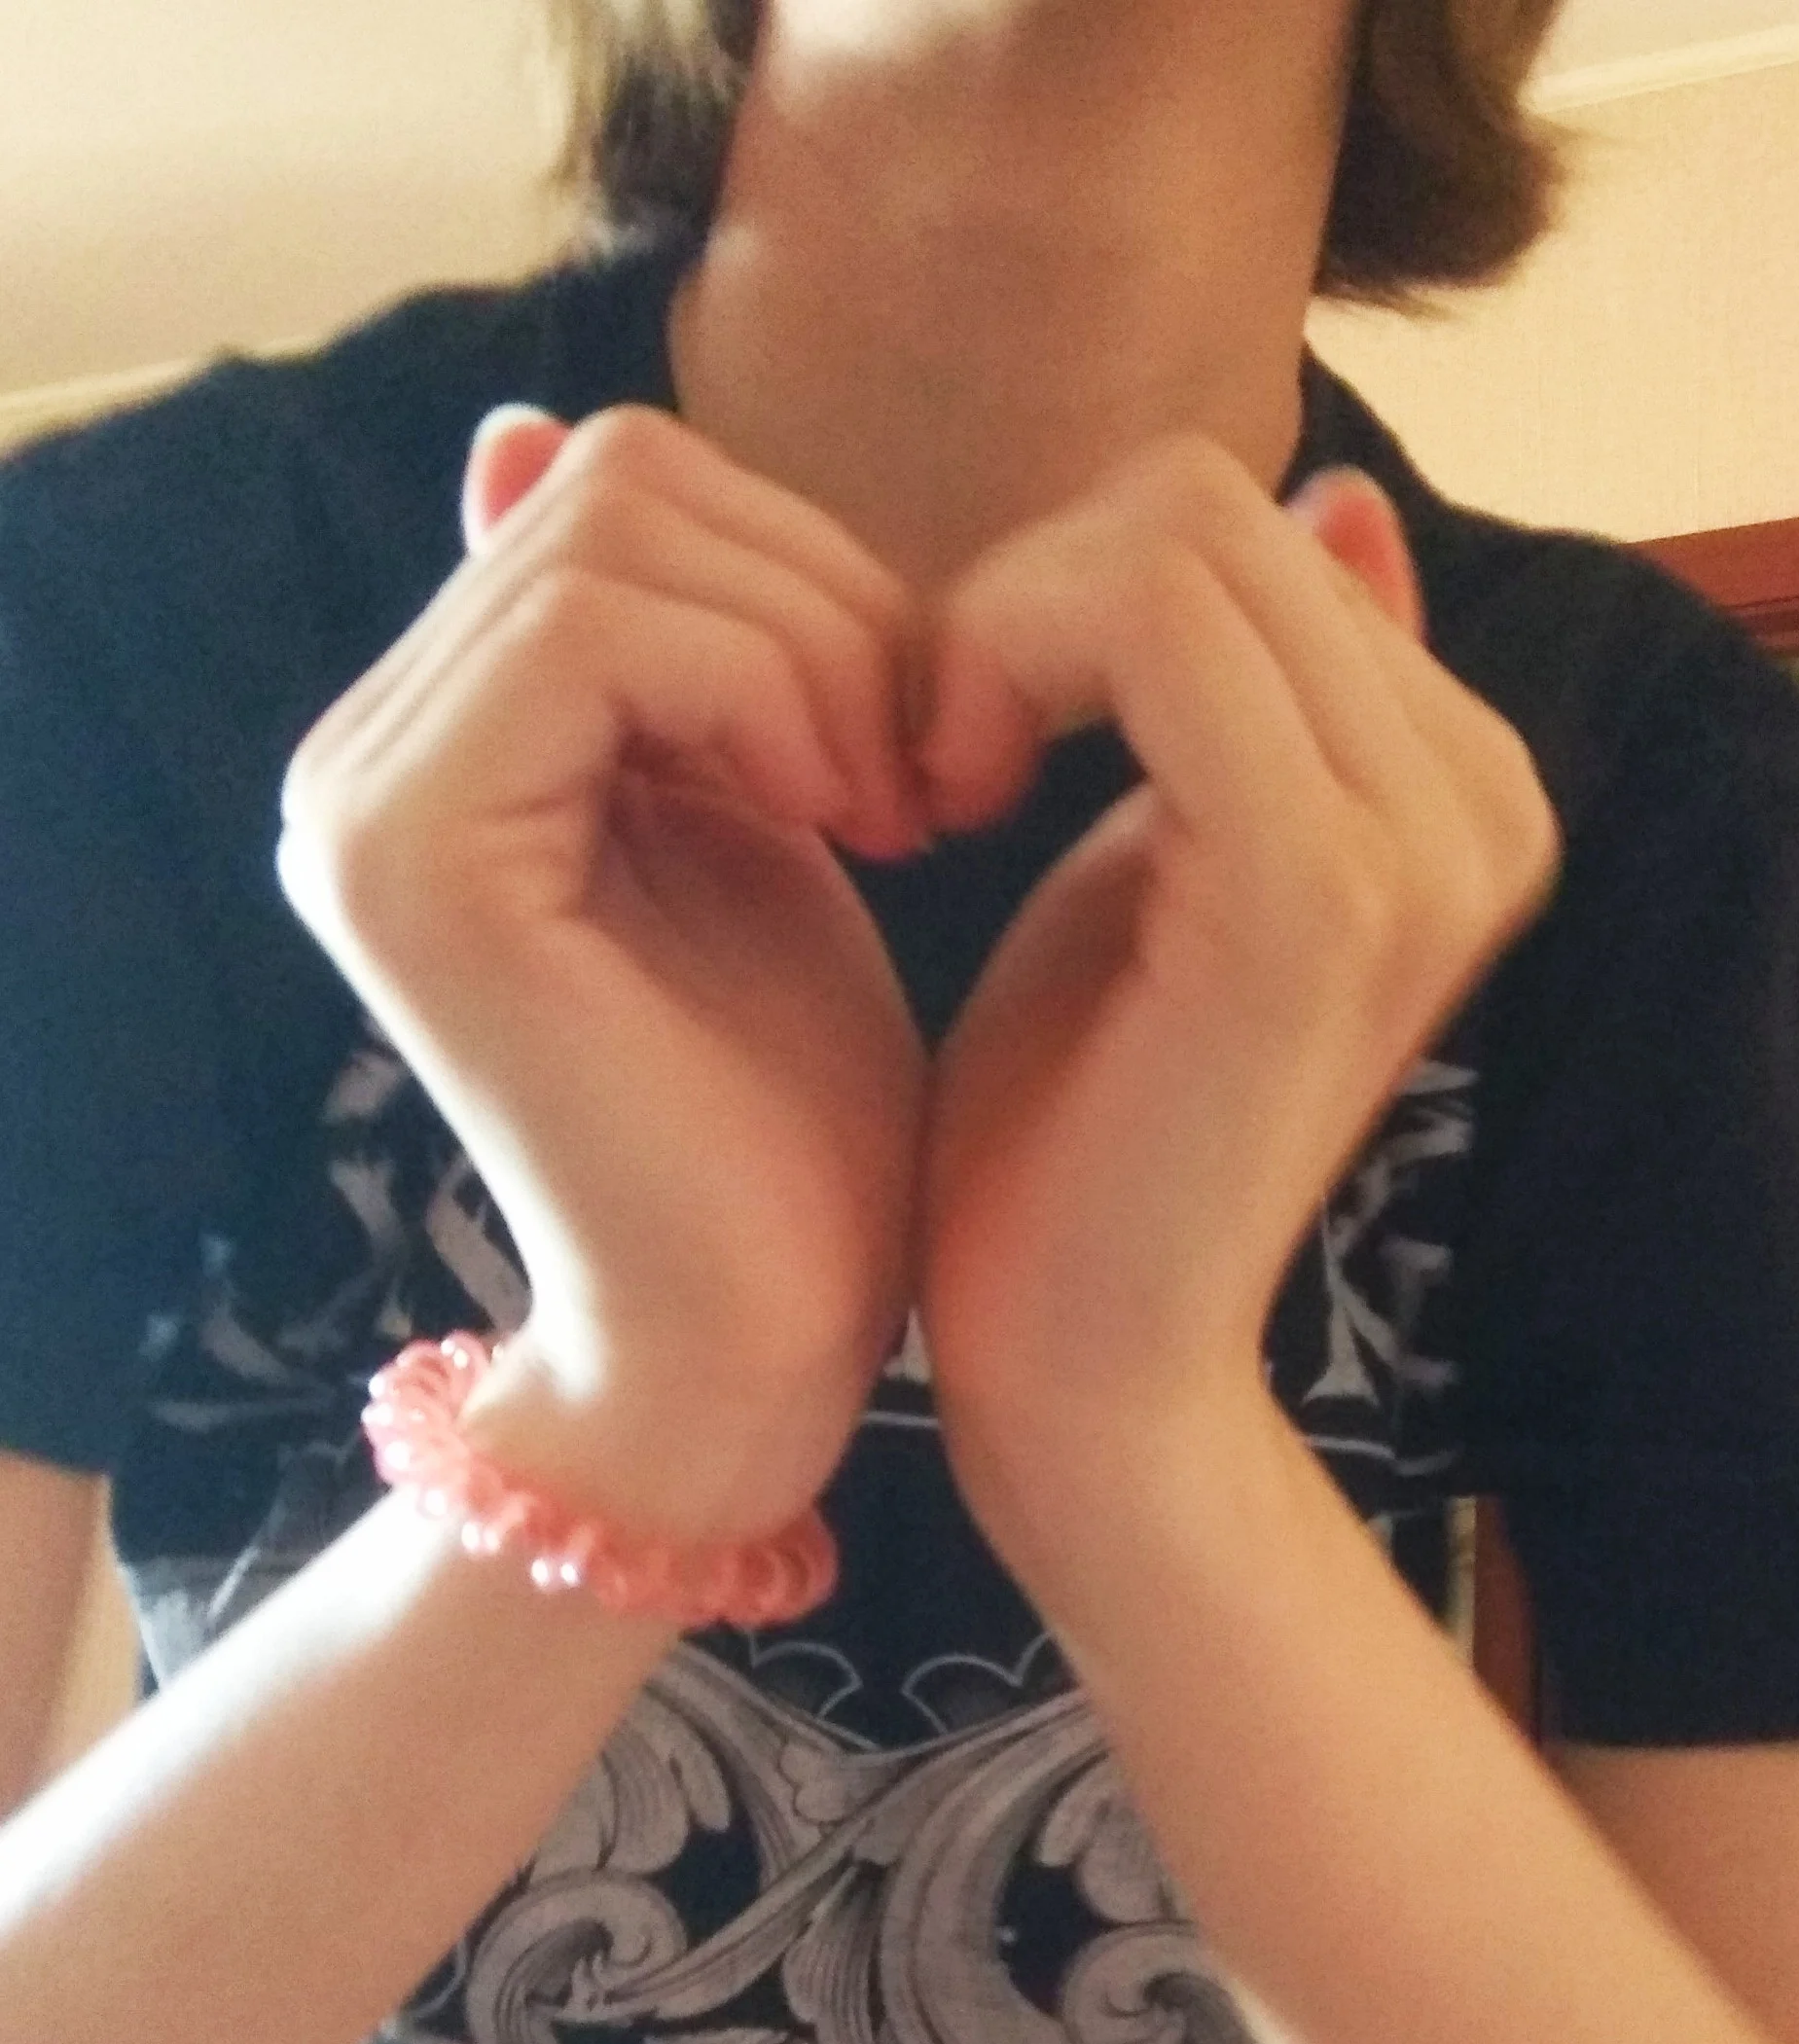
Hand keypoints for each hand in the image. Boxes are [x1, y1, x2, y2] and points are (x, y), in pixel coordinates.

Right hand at [278, 404, 932, 1543]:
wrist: (759, 1333)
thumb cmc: (788, 1108)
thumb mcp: (754, 823)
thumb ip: (665, 653)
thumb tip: (529, 434)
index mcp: (444, 739)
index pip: (624, 488)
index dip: (811, 573)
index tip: (910, 736)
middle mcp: (362, 754)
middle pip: (622, 478)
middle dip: (826, 602)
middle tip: (915, 773)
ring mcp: (365, 800)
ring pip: (619, 530)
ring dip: (819, 654)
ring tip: (890, 812)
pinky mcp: (410, 859)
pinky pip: (607, 634)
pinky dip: (771, 696)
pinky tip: (844, 824)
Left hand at [908, 440, 1559, 1517]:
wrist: (1083, 1370)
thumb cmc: (1081, 1130)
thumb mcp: (1164, 863)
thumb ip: (1256, 699)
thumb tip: (1342, 501)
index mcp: (1454, 780)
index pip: (1243, 519)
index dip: (1063, 594)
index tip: (970, 734)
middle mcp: (1481, 791)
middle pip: (1207, 502)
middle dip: (1024, 597)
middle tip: (935, 755)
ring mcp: (1418, 838)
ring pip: (1174, 538)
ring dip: (1001, 630)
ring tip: (939, 781)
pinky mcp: (1317, 891)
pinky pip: (1146, 626)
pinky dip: (1002, 664)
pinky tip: (946, 795)